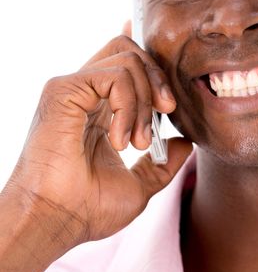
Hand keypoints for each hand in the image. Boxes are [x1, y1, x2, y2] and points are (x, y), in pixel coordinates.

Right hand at [7, 35, 191, 246]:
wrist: (56, 220)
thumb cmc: (87, 209)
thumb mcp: (138, 186)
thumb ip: (162, 164)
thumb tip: (186, 143)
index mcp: (98, 110)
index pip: (124, 63)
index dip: (149, 56)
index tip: (168, 82)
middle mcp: (84, 94)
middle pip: (130, 51)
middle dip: (159, 78)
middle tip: (168, 112)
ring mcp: (72, 89)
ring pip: (127, 60)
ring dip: (145, 100)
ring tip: (137, 142)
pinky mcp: (63, 90)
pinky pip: (114, 76)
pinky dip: (129, 105)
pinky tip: (120, 140)